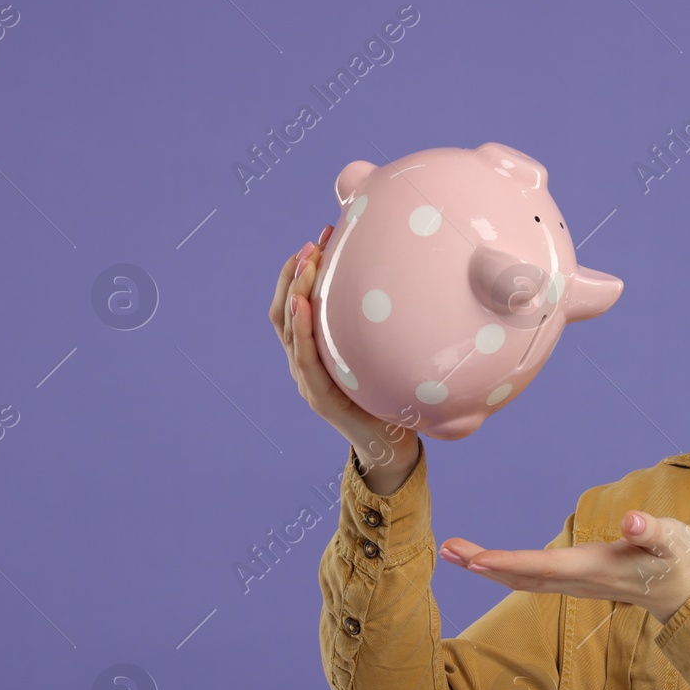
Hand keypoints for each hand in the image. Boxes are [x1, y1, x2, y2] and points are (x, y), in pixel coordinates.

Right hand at [269, 225, 415, 460]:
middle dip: (293, 274)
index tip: (319, 240)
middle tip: (312, 243)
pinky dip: (301, 328)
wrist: (396, 449)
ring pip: (288, 330)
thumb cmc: (394, 400)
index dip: (300, 273)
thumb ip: (379, 328)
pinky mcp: (320, 398)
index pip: (296, 305)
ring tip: (305, 261)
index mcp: (317, 354)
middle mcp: (305, 366)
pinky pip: (304, 358)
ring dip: (294, 291)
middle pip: (285, 312)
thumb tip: (404, 284)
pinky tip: (303, 303)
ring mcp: (308, 382)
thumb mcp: (384, 355)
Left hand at [439, 510, 689, 623]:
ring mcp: (571, 583)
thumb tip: (632, 520)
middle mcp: (575, 580)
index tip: (477, 560)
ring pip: (520, 578)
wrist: (678, 590)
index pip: (545, 567)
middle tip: (447, 549)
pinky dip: (501, 569)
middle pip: (521, 576)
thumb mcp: (671, 540)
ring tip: (451, 552)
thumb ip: (653, 530)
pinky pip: (527, 578)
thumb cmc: (674, 559)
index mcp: (593, 568)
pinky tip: (481, 561)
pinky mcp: (570, 579)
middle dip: (484, 564)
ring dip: (485, 567)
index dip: (510, 562)